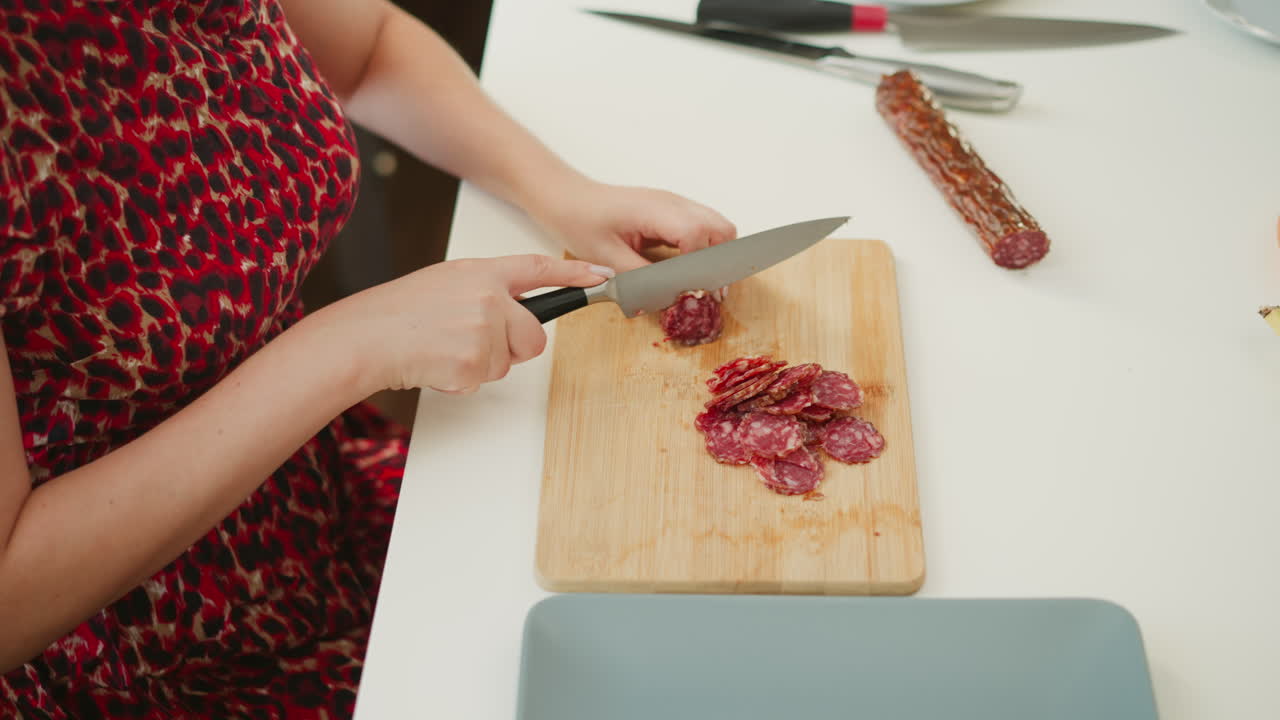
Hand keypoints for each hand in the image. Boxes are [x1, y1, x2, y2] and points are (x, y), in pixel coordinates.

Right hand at [329, 255, 611, 394]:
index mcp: (481, 272)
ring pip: (508, 362)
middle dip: (513, 347)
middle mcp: (489, 298)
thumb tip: (513, 311)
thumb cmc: (398, 313)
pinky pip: (484, 380)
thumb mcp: (445, 283)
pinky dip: (462, 381)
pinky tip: (436, 363)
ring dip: (481, 365)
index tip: (600, 277)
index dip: (573, 272)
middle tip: (472, 344)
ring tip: (443, 349)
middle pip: (534, 336)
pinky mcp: (474, 363)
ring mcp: (483, 330)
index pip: (538, 269)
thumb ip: (484, 291)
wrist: (364, 337)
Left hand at [531, 179, 736, 293]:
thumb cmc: (580, 220)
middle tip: (711, 291)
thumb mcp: (607, 258)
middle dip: (721, 261)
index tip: (699, 291)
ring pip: (716, 225)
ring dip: (715, 254)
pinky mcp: (670, 210)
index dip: (704, 267)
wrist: (566, 198)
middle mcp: (672, 202)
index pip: (699, 234)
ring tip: (702, 283)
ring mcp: (674, 203)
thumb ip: (641, 279)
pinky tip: (689, 268)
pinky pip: (701, 226)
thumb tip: (670, 298)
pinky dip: (703, 247)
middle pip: (721, 228)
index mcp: (656, 211)